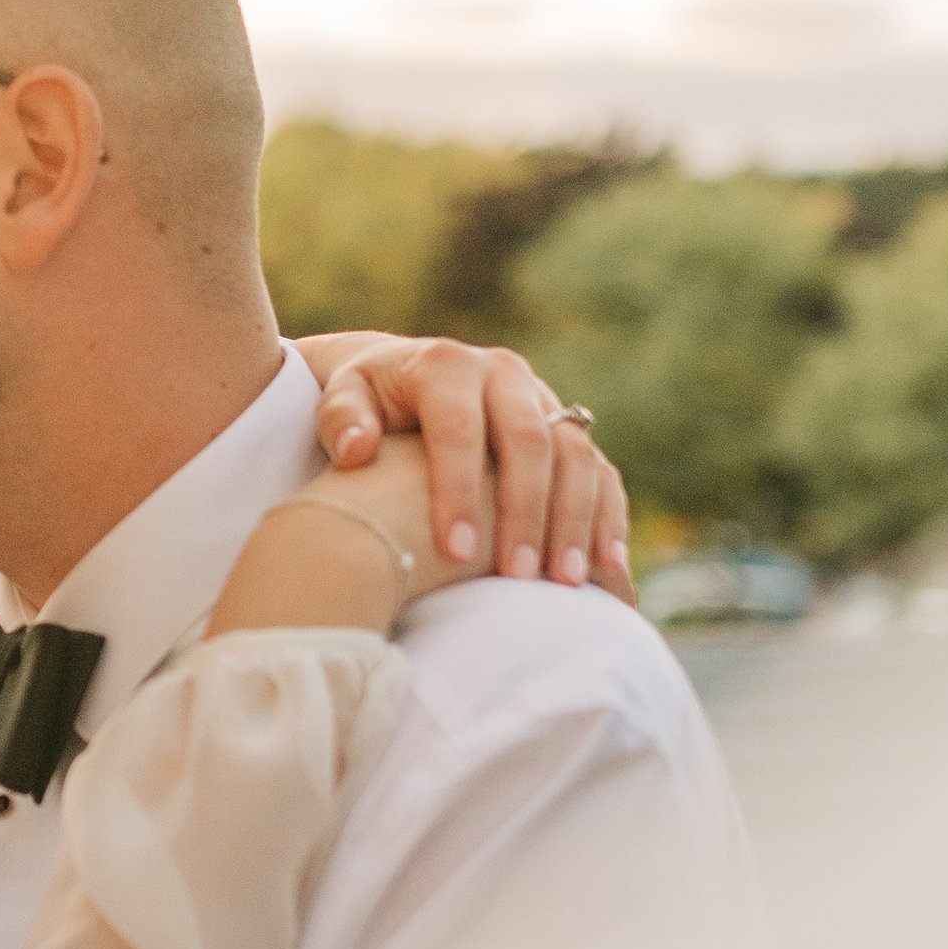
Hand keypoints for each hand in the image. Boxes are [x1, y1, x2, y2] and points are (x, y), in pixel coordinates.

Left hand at [301, 333, 630, 600]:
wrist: (405, 379)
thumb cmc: (366, 404)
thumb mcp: (343, 400)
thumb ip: (341, 418)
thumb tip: (356, 449)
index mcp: (446, 365)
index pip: (460, 428)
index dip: (460, 490)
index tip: (455, 551)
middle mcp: (503, 373)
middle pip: (529, 440)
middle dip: (525, 512)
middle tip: (515, 577)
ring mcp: (543, 399)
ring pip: (575, 455)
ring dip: (575, 520)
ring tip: (564, 583)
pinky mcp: (567, 429)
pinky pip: (601, 471)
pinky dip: (607, 517)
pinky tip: (607, 570)